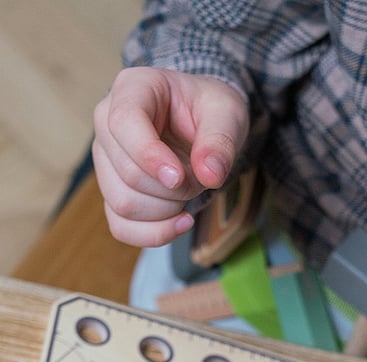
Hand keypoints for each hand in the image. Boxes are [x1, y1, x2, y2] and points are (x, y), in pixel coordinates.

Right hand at [92, 67, 248, 246]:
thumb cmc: (210, 110)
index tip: (179, 178)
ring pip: (123, 203)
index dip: (149, 156)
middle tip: (201, 178)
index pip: (123, 123)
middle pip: (127, 173)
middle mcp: (108, 122)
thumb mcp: (227, 113)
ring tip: (191, 193)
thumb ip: (220, 140)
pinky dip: (154, 233)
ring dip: (166, 211)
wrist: (202, 123)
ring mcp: (106, 159)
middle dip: (174, 189)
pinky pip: (121, 226)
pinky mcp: (112, 190)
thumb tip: (210, 175)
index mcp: (133, 89)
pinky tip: (182, 222)